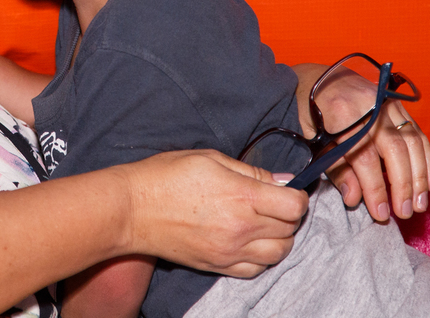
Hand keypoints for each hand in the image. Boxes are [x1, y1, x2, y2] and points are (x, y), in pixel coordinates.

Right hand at [122, 149, 308, 277]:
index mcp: (242, 195)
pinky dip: (261, 257)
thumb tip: (283, 181)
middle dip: (289, 214)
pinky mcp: (217, 265)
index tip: (287, 190)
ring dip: (279, 238)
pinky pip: (255, 270)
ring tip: (264, 223)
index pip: (294, 205)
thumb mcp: (210, 158)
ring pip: (278, 253)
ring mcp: (229, 250)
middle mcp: (241, 227)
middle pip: (290, 229)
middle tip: (274, 202)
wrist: (132, 209)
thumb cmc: (165, 176)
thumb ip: (251, 171)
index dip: (297, 195)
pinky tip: (249, 241)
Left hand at [303, 65, 429, 221]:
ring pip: (413, 141)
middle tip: (405, 212)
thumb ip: (335, 168)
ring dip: (420, 176)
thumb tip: (355, 199)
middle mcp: (370, 106)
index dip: (375, 188)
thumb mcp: (312, 139)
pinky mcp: (398, 107)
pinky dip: (428, 160)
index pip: (364, 157)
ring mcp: (387, 104)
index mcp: (341, 112)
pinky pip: (419, 134)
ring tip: (419, 204)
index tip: (381, 213)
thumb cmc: (311, 112)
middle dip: (402, 185)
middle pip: (394, 149)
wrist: (318, 79)